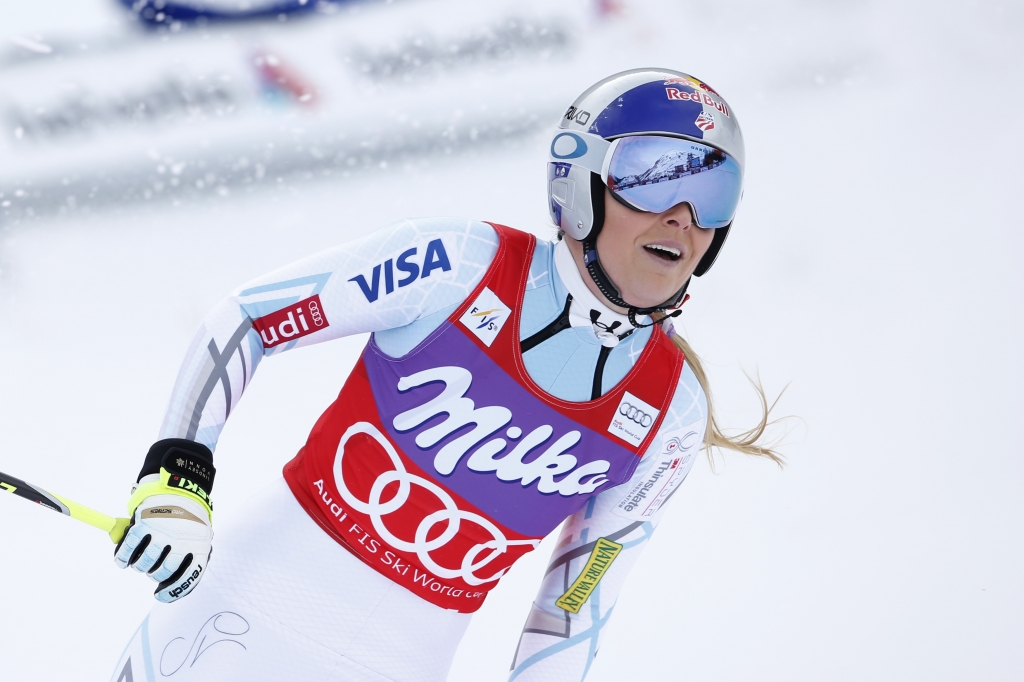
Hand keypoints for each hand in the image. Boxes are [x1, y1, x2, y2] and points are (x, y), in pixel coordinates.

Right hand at [114, 440, 215, 601]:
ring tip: (142, 559)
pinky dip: (122, 558)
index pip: (188, 578)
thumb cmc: (190, 516)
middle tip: (153, 568)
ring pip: (143, 564)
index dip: (173, 592)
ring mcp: (161, 533)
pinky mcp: (144, 524)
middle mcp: (181, 541)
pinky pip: (128, 550)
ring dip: (140, 566)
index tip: (160, 596)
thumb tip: (170, 587)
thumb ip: (189, 558)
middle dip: (155, 574)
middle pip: (162, 572)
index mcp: (199, 546)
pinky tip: (123, 560)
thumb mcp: (199, 535)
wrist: (181, 484)